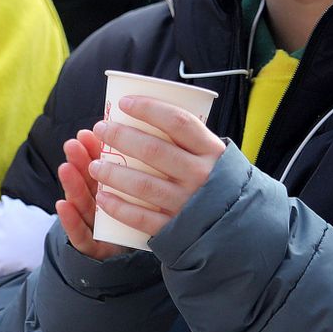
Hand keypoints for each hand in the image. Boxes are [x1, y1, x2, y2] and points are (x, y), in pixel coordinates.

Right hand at [56, 129, 127, 260]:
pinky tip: (62, 205)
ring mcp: (94, 226)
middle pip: (89, 183)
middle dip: (79, 162)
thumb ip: (132, 171)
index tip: (86, 134)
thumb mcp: (134, 194)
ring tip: (65, 168)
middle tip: (72, 144)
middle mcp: (100, 205)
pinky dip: (70, 220)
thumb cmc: (133, 219)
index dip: (91, 151)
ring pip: (83, 204)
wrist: (127, 255)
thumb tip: (144, 135)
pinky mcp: (94, 248)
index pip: (101, 169)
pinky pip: (81, 235)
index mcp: (111, 190)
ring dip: (72, 185)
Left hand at [86, 96, 224, 241]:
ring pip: (143, 184)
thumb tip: (144, 112)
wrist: (237, 226)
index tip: (124, 102)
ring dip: (113, 173)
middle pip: (154, 150)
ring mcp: (188, 203)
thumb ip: (189, 140)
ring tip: (95, 165)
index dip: (149, 109)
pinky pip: (141, 217)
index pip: (178, 122)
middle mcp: (201, 175)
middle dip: (122, 137)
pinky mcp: (176, 228)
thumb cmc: (216, 181)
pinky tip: (102, 197)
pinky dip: (118, 207)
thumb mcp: (213, 156)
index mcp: (211, 151)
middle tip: (101, 129)